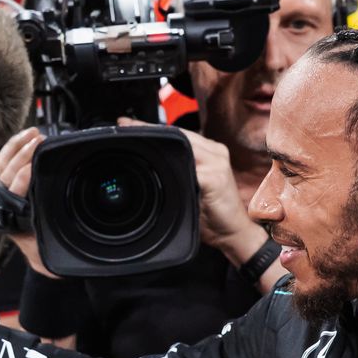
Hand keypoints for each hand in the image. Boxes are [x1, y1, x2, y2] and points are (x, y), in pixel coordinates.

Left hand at [0, 128, 52, 276]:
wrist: (37, 252)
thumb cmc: (42, 248)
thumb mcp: (44, 248)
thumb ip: (42, 239)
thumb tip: (45, 229)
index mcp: (8, 218)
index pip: (13, 192)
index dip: (22, 178)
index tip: (33, 165)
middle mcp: (0, 202)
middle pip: (8, 173)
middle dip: (23, 155)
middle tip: (39, 142)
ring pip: (3, 163)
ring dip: (18, 146)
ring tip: (34, 134)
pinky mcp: (2, 180)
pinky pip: (4, 159)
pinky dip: (14, 146)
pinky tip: (26, 135)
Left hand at [114, 118, 261, 256]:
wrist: (233, 233)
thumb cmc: (211, 212)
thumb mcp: (191, 187)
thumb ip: (178, 171)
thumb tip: (149, 165)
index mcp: (210, 152)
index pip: (179, 133)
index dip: (154, 128)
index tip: (129, 124)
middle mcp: (215, 152)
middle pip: (180, 135)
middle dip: (151, 130)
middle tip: (125, 126)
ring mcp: (217, 164)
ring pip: (184, 145)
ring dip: (159, 144)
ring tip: (136, 140)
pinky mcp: (215, 178)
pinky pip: (190, 167)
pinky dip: (173, 168)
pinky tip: (156, 166)